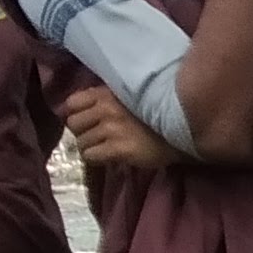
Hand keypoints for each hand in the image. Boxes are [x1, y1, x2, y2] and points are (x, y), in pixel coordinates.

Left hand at [61, 82, 175, 177]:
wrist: (180, 132)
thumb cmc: (153, 115)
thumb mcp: (127, 98)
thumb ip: (103, 99)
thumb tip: (74, 110)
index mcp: (107, 93)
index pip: (72, 103)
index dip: (77, 114)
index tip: (88, 122)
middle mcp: (107, 109)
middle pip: (73, 124)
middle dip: (83, 132)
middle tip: (97, 137)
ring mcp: (112, 129)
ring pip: (81, 143)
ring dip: (91, 147)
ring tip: (106, 148)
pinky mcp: (119, 148)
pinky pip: (91, 156)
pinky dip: (97, 159)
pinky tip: (110, 157)